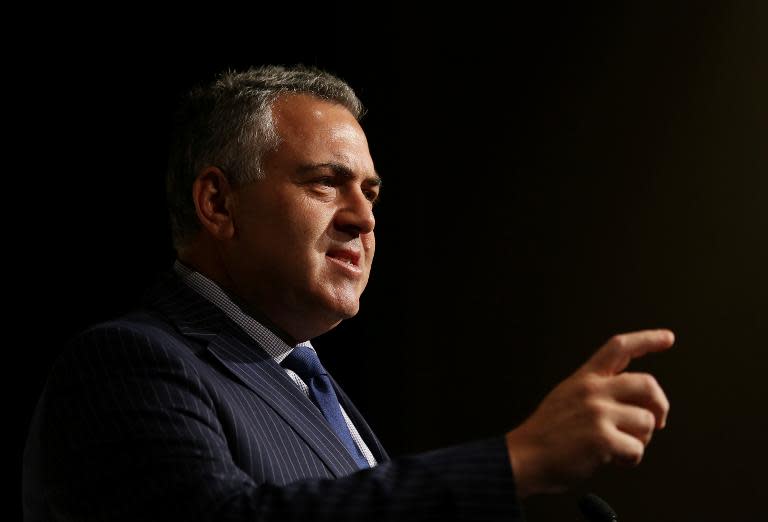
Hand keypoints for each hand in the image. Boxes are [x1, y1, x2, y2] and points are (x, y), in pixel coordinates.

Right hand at [505, 329, 673, 497]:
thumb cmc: (546, 433)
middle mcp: (592, 390)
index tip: (667, 338)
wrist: (525, 457)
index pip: (619, 348)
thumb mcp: (567, 396)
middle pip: (647, 384)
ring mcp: (598, 413)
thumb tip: (635, 402)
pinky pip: (637, 449)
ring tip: (620, 446)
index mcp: (584, 378)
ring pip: (646, 422)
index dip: (647, 340)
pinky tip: (613, 459)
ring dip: (641, 439)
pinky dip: (630, 459)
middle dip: (660, 405)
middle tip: (658, 420)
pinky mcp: (602, 438)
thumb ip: (596, 391)